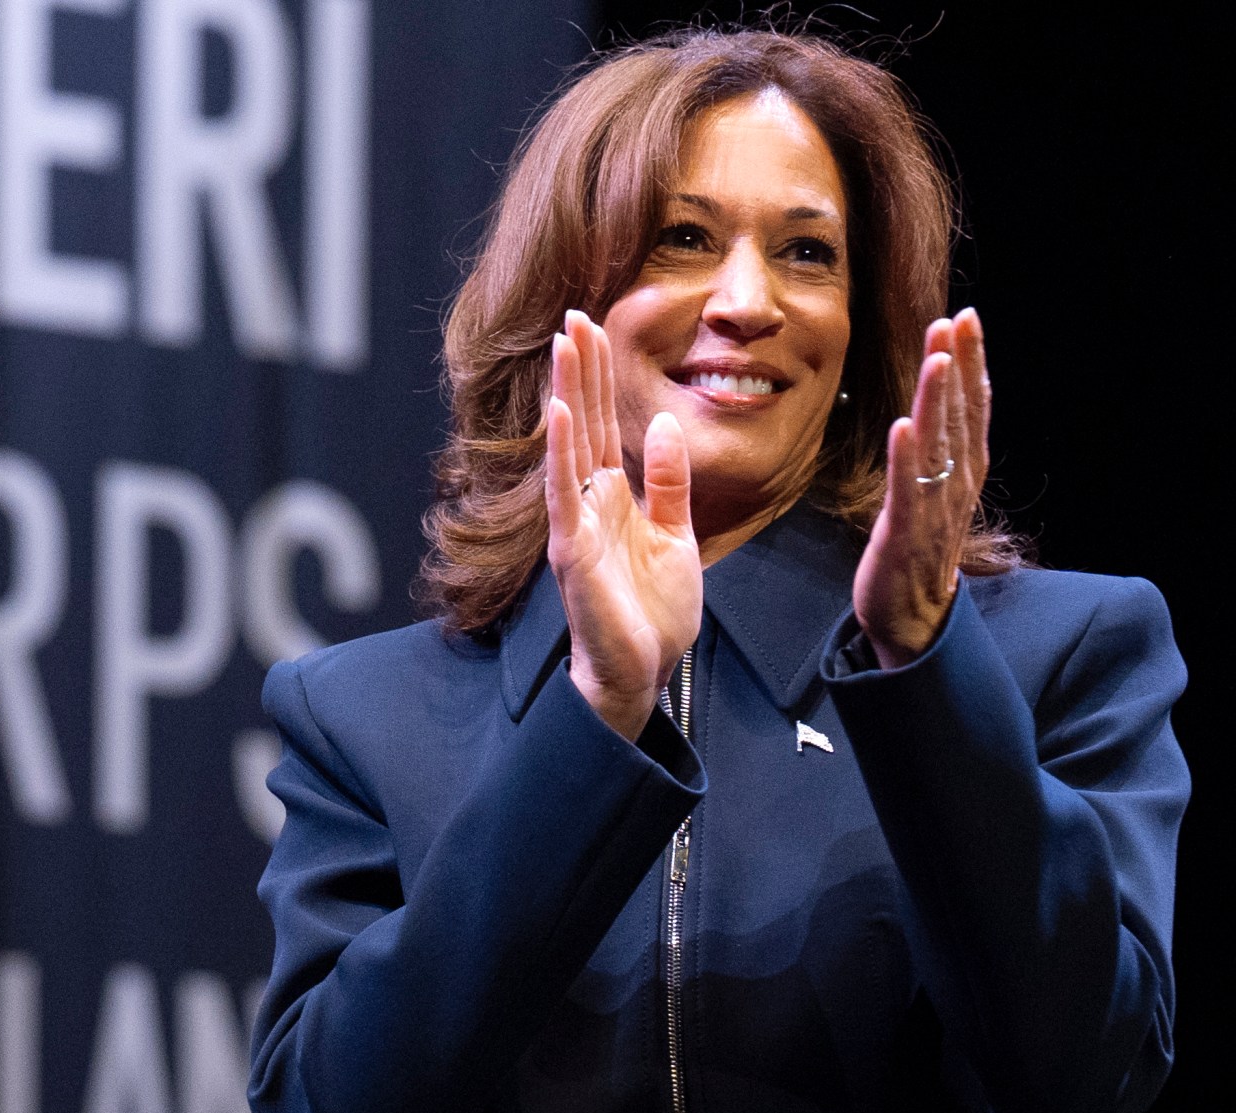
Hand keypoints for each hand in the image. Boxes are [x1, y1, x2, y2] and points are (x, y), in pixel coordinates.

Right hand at [545, 311, 702, 739]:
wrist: (644, 672)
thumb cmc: (653, 613)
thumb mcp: (677, 534)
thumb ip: (671, 482)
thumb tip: (670, 424)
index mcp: (613, 497)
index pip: (605, 423)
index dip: (601, 376)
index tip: (595, 326)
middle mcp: (589, 503)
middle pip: (585, 422)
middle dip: (581, 369)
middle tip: (574, 315)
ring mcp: (577, 525)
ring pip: (570, 446)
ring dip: (568, 394)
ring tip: (565, 345)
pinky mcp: (574, 552)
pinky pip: (566, 494)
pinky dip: (562, 454)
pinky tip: (562, 414)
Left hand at [855, 309, 989, 667]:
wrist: (913, 618)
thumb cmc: (919, 550)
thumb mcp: (934, 490)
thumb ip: (940, 449)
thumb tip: (937, 401)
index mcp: (965, 471)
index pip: (973, 407)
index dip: (971, 362)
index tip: (966, 320)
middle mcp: (957, 484)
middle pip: (961, 416)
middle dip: (957, 366)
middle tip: (954, 321)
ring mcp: (935, 508)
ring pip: (940, 445)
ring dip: (938, 401)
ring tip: (936, 359)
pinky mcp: (906, 533)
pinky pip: (908, 490)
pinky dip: (907, 458)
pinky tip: (903, 426)